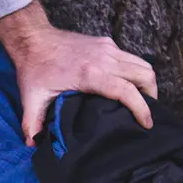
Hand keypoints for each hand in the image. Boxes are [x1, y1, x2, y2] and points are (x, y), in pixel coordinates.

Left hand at [0, 0, 158, 145]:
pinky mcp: (106, 43)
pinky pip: (130, 58)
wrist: (33, 38)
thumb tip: (32, 144)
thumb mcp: (31, 99)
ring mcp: (107, 48)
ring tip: (143, 101)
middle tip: (147, 114)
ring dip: (147, 83)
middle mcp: (105, 59)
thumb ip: (32, 124)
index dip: (141, 109)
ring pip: (141, 64)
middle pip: (144, 75)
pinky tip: (128, 85)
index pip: (127, 91)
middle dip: (151, 96)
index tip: (146, 124)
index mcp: (90, 74)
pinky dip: (136, 72)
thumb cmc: (34, 68)